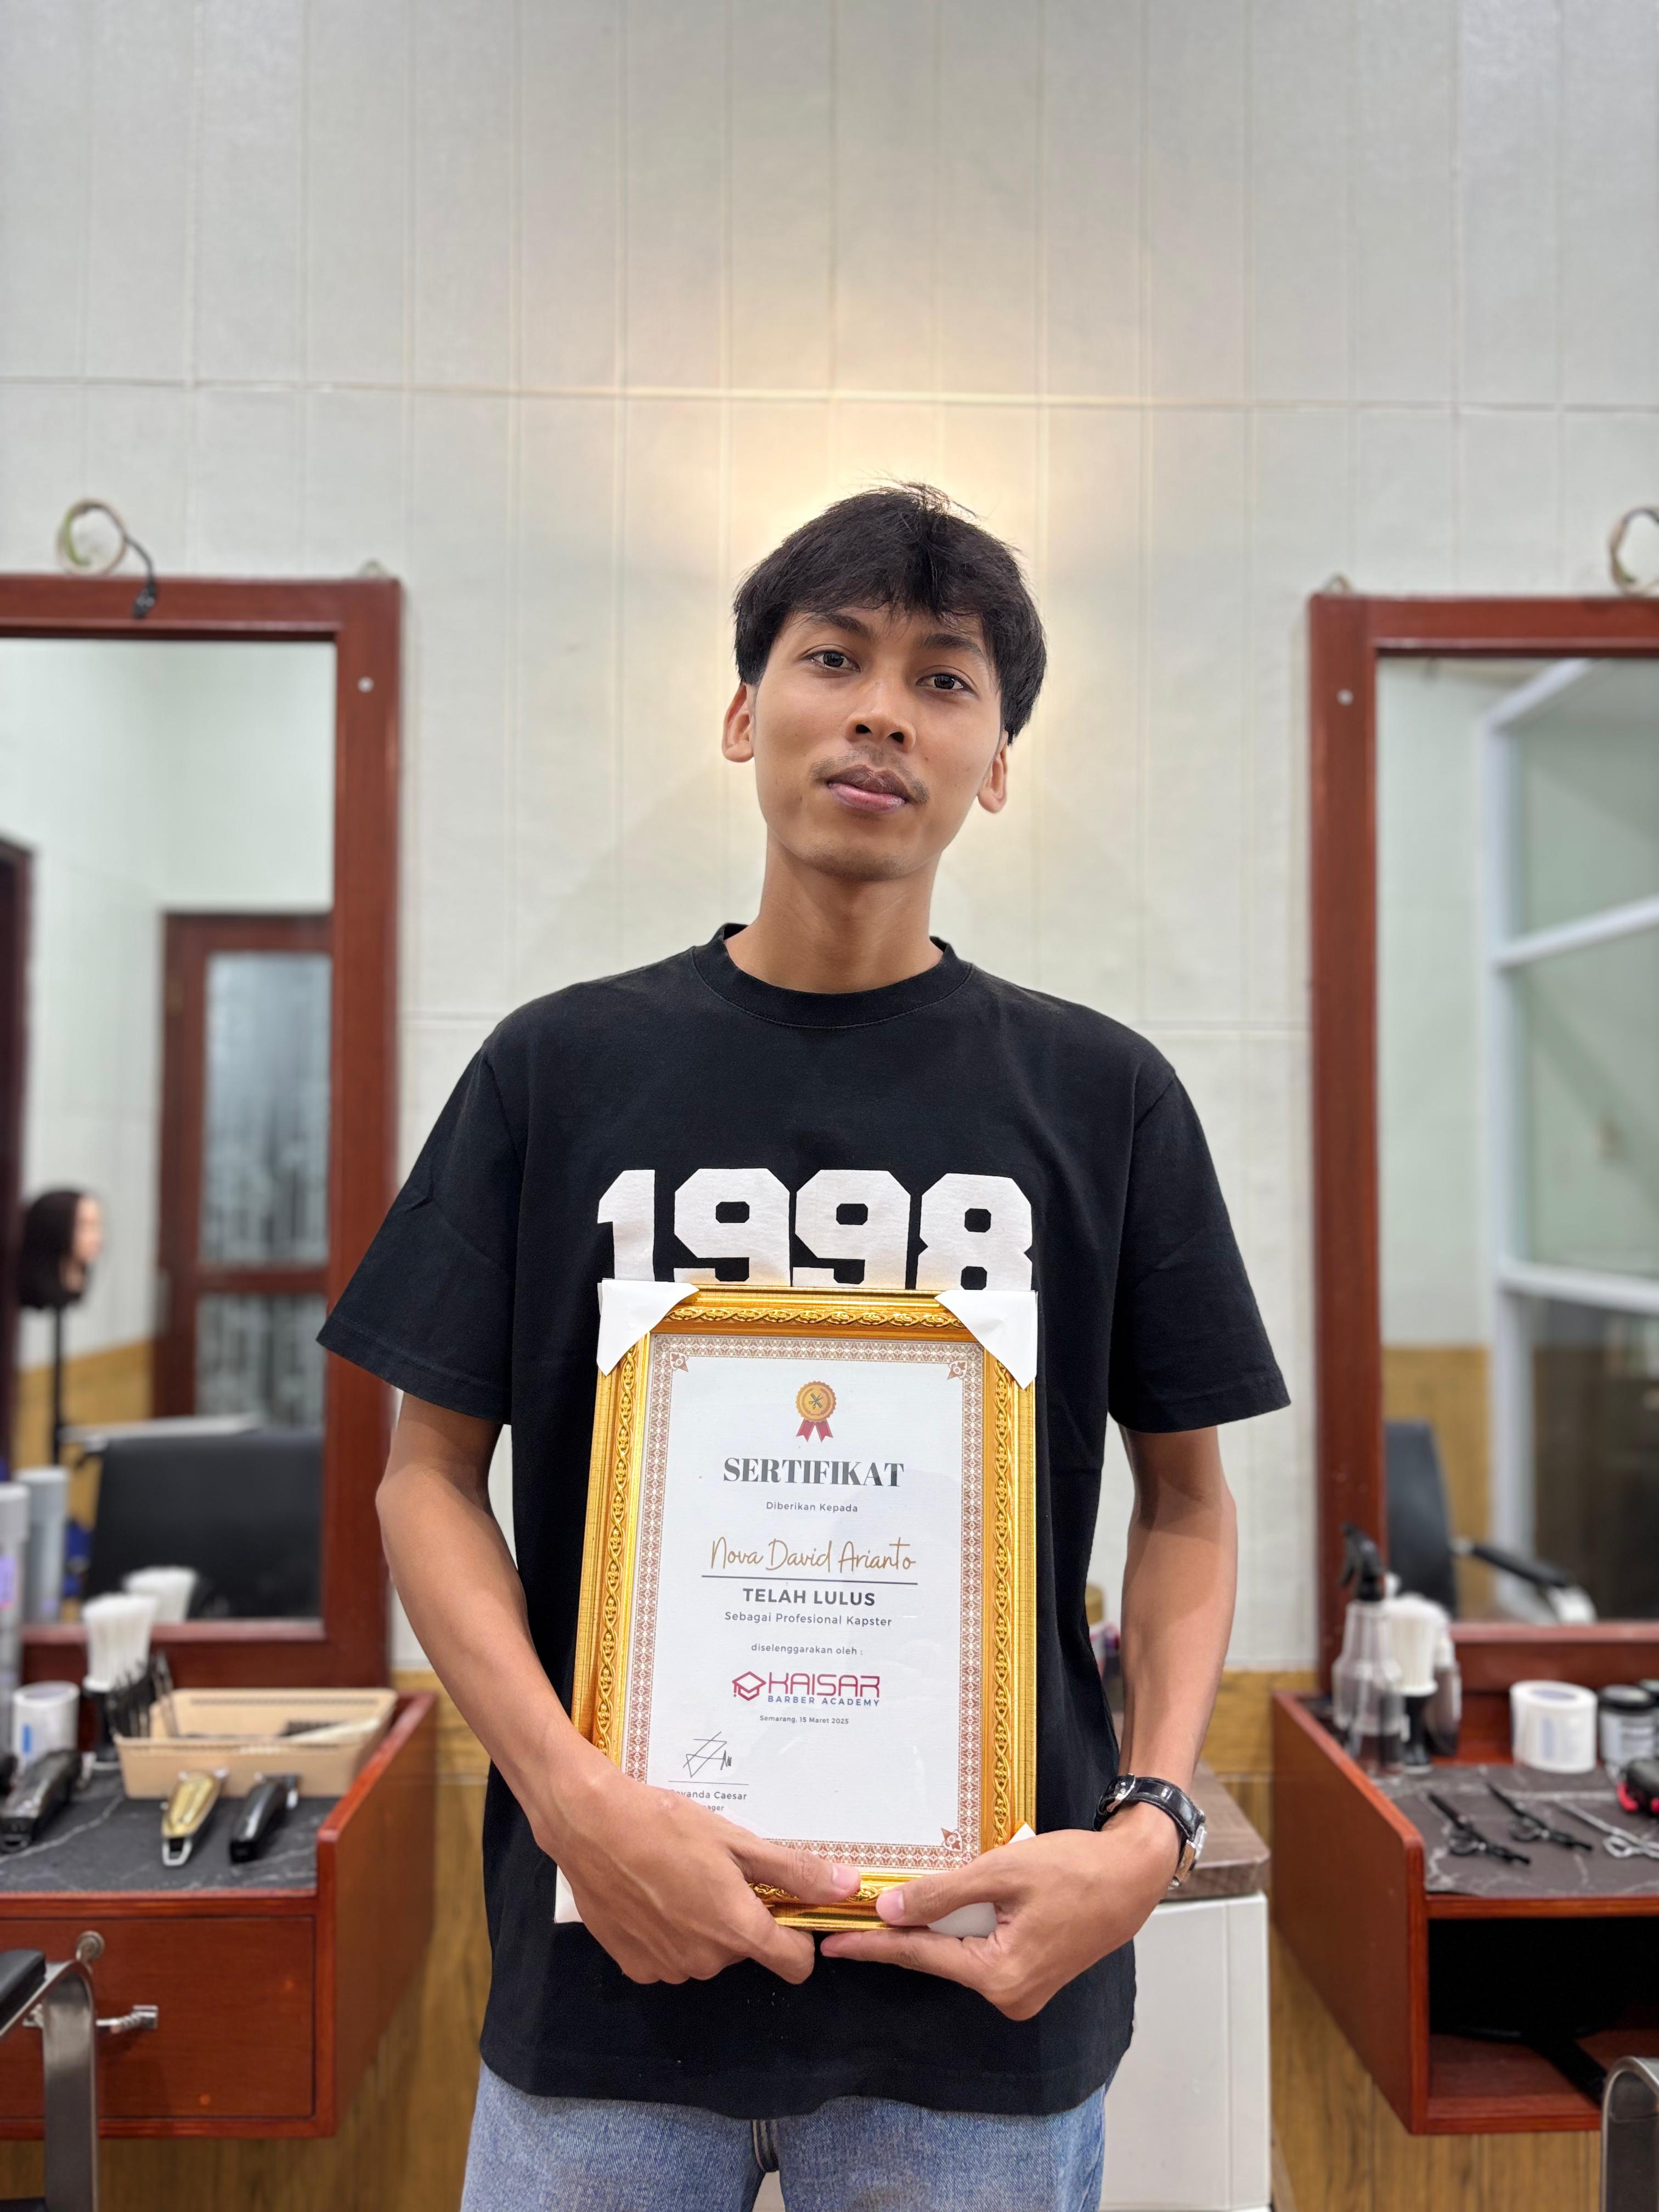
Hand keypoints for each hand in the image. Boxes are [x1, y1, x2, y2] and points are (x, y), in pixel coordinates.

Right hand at [538, 1749, 860, 1987]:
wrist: (591, 1825)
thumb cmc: (667, 1825)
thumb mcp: (737, 1839)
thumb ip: (794, 1871)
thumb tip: (849, 1887)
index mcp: (737, 1930)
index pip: (795, 1964)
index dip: (797, 1935)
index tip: (782, 1905)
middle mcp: (706, 1962)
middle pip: (746, 1950)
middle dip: (741, 1918)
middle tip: (716, 1872)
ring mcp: (668, 1969)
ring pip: (707, 1953)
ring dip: (704, 1926)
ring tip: (679, 1878)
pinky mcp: (634, 1968)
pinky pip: (670, 1958)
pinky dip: (669, 1934)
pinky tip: (652, 1897)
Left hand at [819, 1804, 1179, 2019]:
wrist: (1133, 1874)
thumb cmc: (1077, 1869)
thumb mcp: (1003, 1872)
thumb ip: (943, 1894)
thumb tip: (890, 1910)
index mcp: (1001, 1976)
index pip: (920, 1957)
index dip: (872, 1946)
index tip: (831, 1945)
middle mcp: (1010, 1994)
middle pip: (937, 1957)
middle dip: (896, 1936)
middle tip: (849, 1919)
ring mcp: (1023, 1988)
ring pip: (958, 1951)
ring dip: (930, 1927)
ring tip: (888, 1906)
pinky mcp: (1032, 1972)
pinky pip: (981, 1948)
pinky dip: (960, 1926)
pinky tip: (938, 1906)